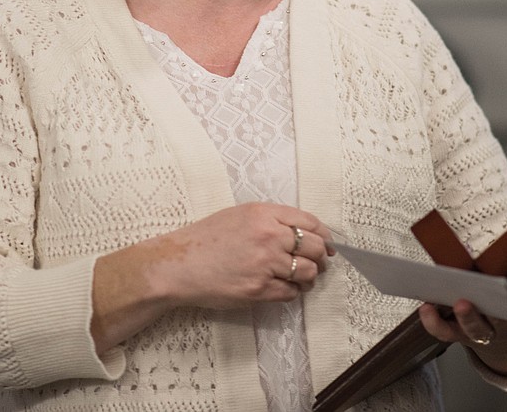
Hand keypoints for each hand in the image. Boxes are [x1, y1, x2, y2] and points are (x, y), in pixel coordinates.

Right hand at [91, 202, 331, 351]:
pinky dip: (293, 292)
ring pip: (307, 272)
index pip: (310, 222)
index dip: (324, 235)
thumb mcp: (240, 215)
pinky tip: (285, 288)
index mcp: (264, 214)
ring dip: (310, 277)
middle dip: (322, 257)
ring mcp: (265, 264)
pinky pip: (291, 293)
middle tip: (319, 263)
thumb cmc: (207, 238)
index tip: (326, 243)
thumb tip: (306, 233)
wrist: (179, 265)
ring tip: (303, 278)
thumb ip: (272, 220)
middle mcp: (268, 237)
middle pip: (315, 248)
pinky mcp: (259, 290)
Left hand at [417, 228, 506, 376]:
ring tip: (431, 302)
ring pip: (458, 332)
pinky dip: (431, 321)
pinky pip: (441, 330)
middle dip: (472, 318)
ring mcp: (474, 331)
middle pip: (482, 328)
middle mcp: (496, 326)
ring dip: (443, 321)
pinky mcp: (455, 329)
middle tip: (463, 302)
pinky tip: (423, 303)